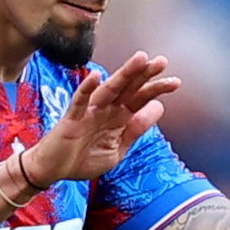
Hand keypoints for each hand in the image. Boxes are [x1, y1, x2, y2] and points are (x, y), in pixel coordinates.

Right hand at [25, 53, 179, 184]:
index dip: (156, 90)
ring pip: (109, 89)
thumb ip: (136, 129)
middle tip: (162, 62)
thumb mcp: (118, 148)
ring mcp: (88, 112)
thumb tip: (159, 108)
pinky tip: (96, 77)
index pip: (140, 99)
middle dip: (144, 75)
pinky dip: (86, 89)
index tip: (175, 82)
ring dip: (124, 74)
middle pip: (128, 88)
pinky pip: (79, 102)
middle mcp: (105, 110)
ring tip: (140, 59)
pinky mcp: (71, 119)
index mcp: (117, 117)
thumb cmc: (83, 158)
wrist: (54, 170)